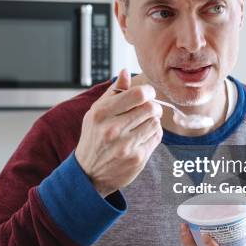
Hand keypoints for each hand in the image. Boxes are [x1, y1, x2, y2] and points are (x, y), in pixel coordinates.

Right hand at [75, 69, 162, 196]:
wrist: (88, 173)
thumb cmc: (93, 138)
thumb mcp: (96, 112)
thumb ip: (113, 92)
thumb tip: (125, 72)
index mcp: (101, 113)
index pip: (138, 94)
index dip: (148, 91)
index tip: (147, 94)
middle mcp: (113, 129)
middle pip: (150, 108)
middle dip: (153, 106)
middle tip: (149, 109)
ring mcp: (126, 146)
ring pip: (155, 123)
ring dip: (153, 120)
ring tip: (143, 123)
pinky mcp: (137, 158)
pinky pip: (156, 138)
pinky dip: (153, 134)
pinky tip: (143, 136)